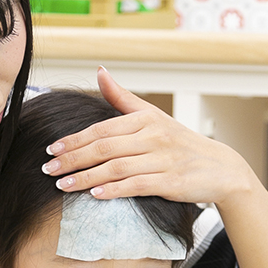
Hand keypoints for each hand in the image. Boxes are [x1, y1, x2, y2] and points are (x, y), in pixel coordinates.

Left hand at [42, 67, 267, 267]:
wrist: (220, 168)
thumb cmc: (181, 142)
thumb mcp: (154, 116)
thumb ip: (123, 99)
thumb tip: (100, 71)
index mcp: (146, 119)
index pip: (102, 128)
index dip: (74, 139)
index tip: (51, 149)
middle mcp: (154, 136)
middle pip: (104, 147)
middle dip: (73, 159)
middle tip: (48, 169)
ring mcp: (163, 159)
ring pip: (117, 168)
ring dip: (87, 177)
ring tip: (63, 185)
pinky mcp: (172, 182)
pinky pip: (138, 185)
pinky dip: (115, 190)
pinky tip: (96, 195)